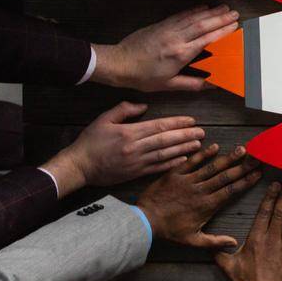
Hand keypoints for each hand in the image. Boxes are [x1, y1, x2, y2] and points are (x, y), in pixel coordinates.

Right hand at [41, 102, 204, 194]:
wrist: (79, 166)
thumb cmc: (90, 141)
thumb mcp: (103, 120)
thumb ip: (123, 110)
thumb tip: (144, 106)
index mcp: (128, 133)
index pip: (158, 126)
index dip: (177, 123)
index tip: (191, 120)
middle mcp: (135, 147)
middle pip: (166, 140)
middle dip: (185, 135)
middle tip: (202, 132)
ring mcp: (136, 162)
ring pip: (165, 154)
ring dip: (183, 149)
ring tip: (198, 144)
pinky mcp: (136, 174)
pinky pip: (158, 168)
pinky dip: (172, 164)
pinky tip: (184, 160)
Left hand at [92, 6, 238, 91]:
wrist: (118, 64)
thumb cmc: (142, 77)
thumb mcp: (168, 85)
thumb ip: (193, 84)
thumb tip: (213, 85)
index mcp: (180, 54)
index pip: (207, 39)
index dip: (222, 31)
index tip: (235, 26)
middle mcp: (176, 38)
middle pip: (203, 25)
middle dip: (221, 18)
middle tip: (235, 13)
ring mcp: (168, 30)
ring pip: (193, 17)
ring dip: (210, 12)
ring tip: (224, 8)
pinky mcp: (160, 25)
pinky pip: (180, 15)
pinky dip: (193, 10)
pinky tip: (202, 7)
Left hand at [135, 144, 261, 248]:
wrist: (145, 220)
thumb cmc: (170, 231)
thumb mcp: (193, 241)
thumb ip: (215, 241)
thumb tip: (235, 243)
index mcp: (208, 205)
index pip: (232, 190)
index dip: (246, 181)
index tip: (259, 173)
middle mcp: (201, 190)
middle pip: (226, 176)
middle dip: (243, 166)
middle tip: (257, 157)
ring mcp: (188, 180)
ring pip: (212, 167)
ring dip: (228, 158)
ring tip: (242, 149)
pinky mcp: (175, 174)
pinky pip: (192, 162)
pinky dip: (203, 154)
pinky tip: (214, 147)